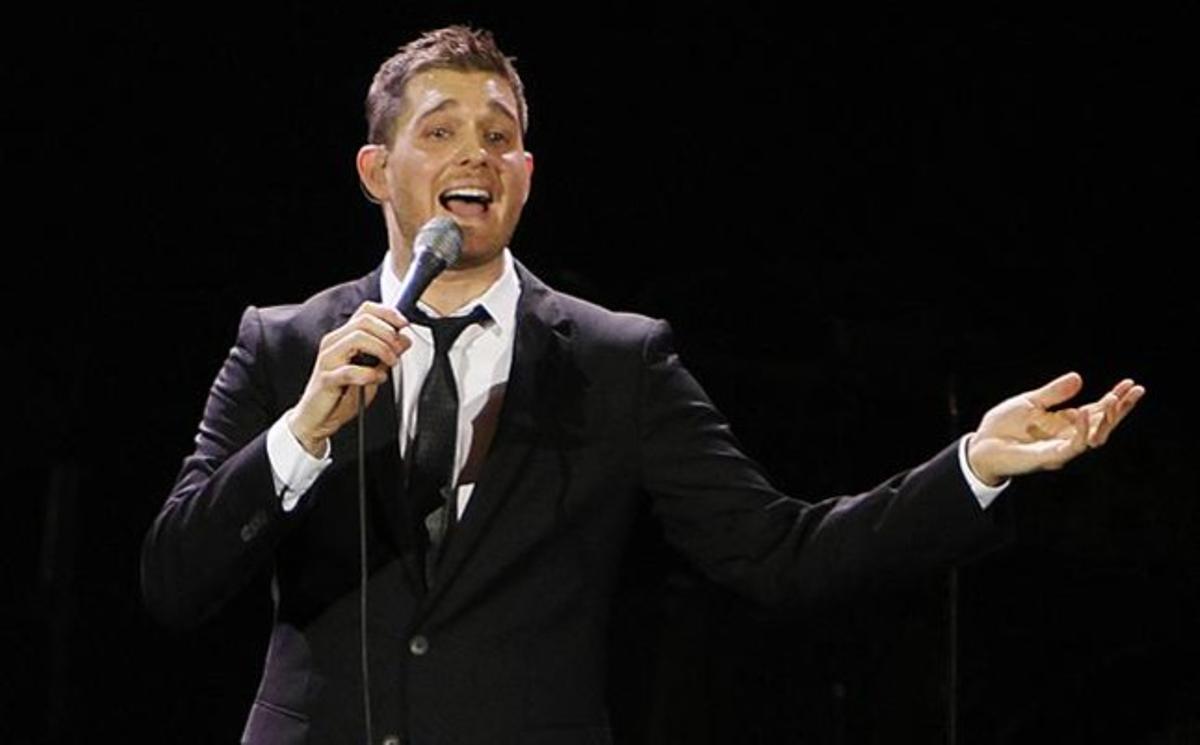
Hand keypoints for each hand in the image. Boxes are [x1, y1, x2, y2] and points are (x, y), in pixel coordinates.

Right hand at [288, 302, 409, 455]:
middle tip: (399, 349)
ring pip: (356, 338)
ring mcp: (328, 359)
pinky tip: (378, 378)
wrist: (317, 419)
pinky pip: (349, 370)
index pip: (365, 311)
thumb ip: (386, 355)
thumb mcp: (371, 371)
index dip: (388, 313)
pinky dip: (369, 373)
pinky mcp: (326, 379)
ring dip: (381, 348)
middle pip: (364, 321)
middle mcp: (334, 343)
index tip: (404, 324)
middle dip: (388, 333)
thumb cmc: (341, 395)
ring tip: (391, 362)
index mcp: (344, 337)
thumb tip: (404, 340)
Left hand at [967, 372, 1145, 486]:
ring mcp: (1061, 449)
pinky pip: (1072, 446)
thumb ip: (1054, 393)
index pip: (1097, 410)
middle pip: (1103, 425)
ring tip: (1113, 400)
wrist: (981, 445)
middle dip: (1120, 409)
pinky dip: (1080, 430)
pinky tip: (1082, 412)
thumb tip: (1078, 378)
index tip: (1131, 384)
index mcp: (1065, 422)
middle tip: (1135, 391)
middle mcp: (1068, 437)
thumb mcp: (1030, 402)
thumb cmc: (1004, 425)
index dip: (1115, 398)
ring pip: (1094, 438)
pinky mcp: (1049, 457)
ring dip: (1106, 420)